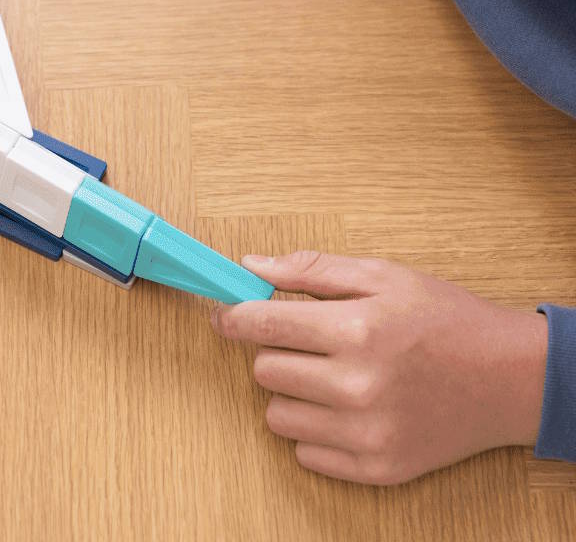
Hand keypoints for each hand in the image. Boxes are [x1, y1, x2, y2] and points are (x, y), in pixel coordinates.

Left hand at [211, 251, 547, 484]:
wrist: (509, 378)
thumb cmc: (444, 319)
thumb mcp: (381, 275)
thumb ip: (310, 270)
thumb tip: (251, 267)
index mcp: (356, 330)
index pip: (262, 326)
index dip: (234, 317)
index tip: (226, 316)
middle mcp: (357, 387)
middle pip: (264, 372)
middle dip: (274, 351)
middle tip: (305, 342)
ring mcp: (368, 434)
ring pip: (277, 416)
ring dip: (291, 393)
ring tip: (326, 375)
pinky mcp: (379, 469)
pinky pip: (306, 454)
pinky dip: (314, 430)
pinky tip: (342, 408)